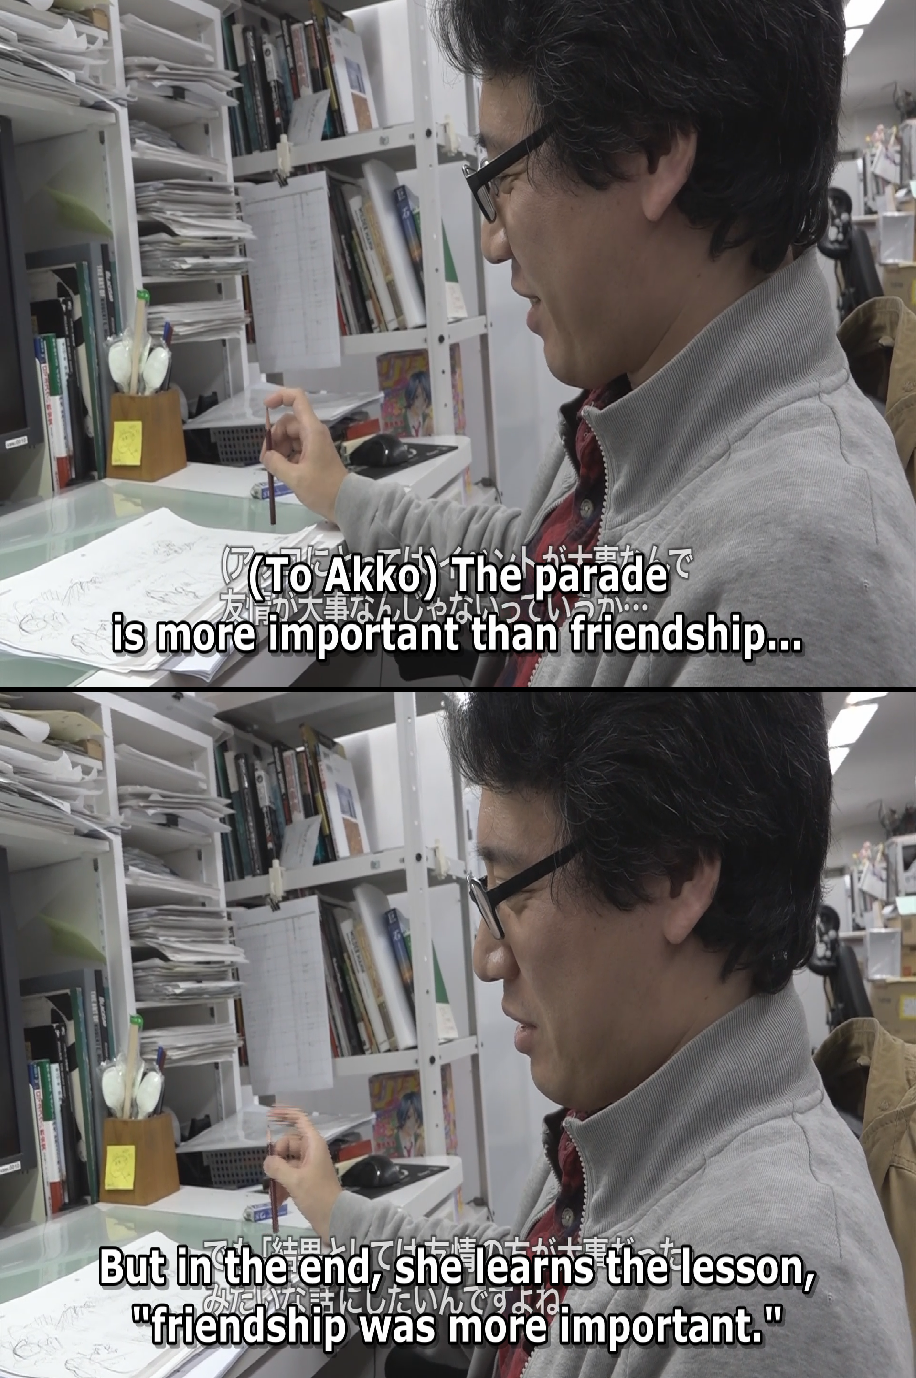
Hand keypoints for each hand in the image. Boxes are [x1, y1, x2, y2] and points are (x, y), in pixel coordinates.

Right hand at [261, 388, 348, 522]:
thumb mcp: (295, 478)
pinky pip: (294, 448)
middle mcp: (313, 432)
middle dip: (274, 438)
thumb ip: (276, 463)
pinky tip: (283, 471)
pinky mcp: (313, 454)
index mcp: (311, 430)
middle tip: (267, 459)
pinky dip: (286, 456)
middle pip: (287, 423)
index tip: (265, 407)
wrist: (344, 502)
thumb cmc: (323, 489)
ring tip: (275, 468)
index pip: (297, 399)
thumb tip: (266, 456)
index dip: (280, 396)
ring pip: (289, 437)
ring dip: (279, 449)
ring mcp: (314, 443)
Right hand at [263, 1106, 342, 1241]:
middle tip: (271, 1172)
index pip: (299, 1119)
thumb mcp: (295, 1180)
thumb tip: (267, 1161)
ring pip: (286, 1160)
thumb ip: (277, 1167)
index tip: (268, 1115)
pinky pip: (288, 1174)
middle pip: (288, 1143)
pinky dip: (282, 1184)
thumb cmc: (317, 1195)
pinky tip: (278, 1199)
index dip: (285, 1114)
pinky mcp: (305, 1178)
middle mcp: (311, 1151)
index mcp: (313, 1144)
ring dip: (277, 1174)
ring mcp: (308, 1165)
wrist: (334, 1218)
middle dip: (276, 1156)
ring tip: (273, 1191)